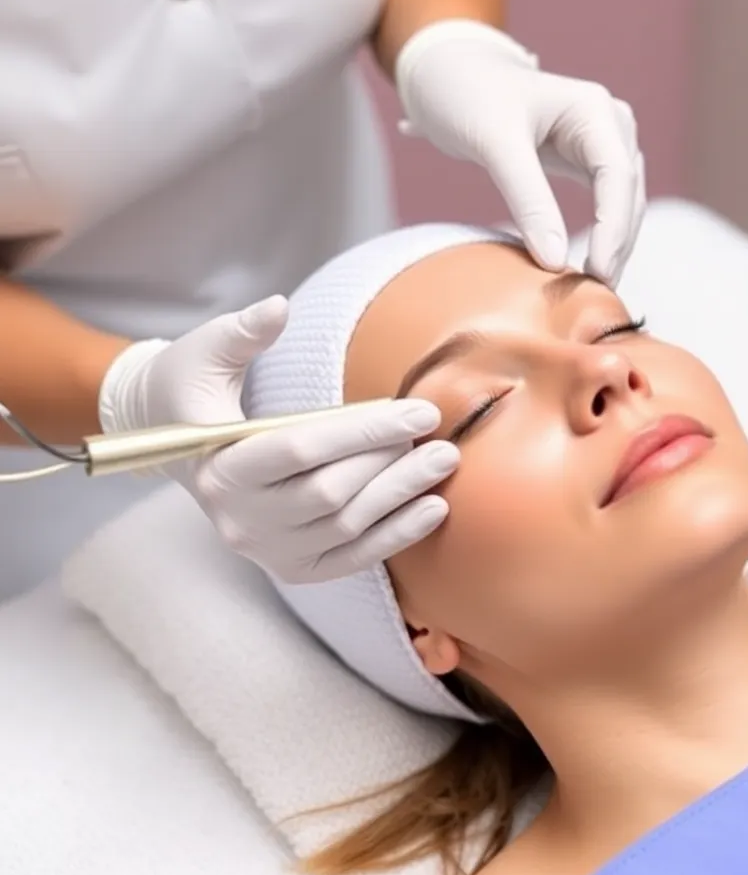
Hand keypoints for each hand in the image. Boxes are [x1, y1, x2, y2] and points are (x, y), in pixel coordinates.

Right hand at [98, 297, 459, 582]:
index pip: (300, 448)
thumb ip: (242, 331)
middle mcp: (239, 518)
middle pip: (330, 494)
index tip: (420, 410)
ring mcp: (265, 549)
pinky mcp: (290, 567)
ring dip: (401, 496)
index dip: (366, 430)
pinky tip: (432, 509)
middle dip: (392, 464)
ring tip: (442, 462)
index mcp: (218, 466)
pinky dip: (395, 537)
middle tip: (438, 436)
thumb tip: (278, 307)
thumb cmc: (196, 391)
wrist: (178, 448)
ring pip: (346, 527)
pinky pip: (351, 559)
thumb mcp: (205, 353)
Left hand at [396, 19, 645, 286]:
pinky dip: (600, 236)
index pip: (619, 177)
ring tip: (593, 287)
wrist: (449, 74)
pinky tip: (586, 266)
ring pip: (623, 204)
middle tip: (597, 292)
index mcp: (594, 110)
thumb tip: (557, 261)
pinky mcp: (587, 162)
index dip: (613, 230)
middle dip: (617, 244)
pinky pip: (606, 206)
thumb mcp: (496, 145)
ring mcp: (602, 144)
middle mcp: (608, 124)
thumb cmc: (468, 96)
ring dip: (614, 245)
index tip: (598, 273)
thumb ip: (528, 200)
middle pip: (629, 195)